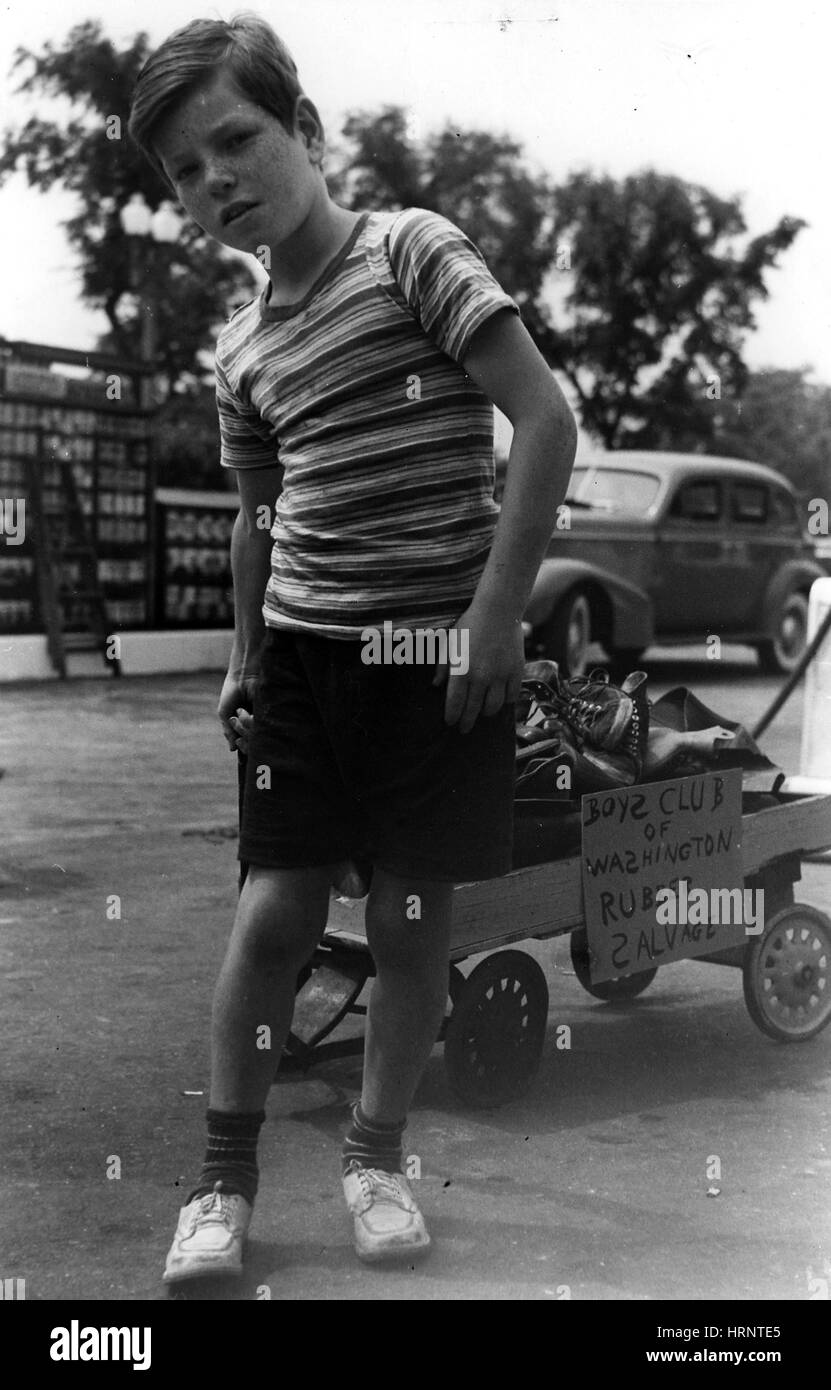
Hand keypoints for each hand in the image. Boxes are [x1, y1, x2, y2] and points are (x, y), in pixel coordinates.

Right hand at [218, 668, 257, 752]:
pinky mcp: (272, 716)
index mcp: (244, 727)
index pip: (245, 745)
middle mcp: (255, 726)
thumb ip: (228, 732)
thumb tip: (232, 750)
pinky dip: (254, 723)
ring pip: (258, 738)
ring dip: (247, 728)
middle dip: (244, 738)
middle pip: (252, 744)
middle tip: (237, 721)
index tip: (240, 748)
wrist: (243, 676)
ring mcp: (264, 721)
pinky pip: (265, 729)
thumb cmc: (232, 693)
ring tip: (240, 711)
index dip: (242, 747)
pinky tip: (249, 711)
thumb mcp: (225, 714)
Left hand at [432, 604, 524, 732]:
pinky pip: (512, 695)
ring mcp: (501, 676)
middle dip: (467, 722)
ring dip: (486, 712)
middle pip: (473, 710)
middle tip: (464, 729)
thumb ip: (442, 666)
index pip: (455, 704)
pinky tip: (501, 699)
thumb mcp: (450, 643)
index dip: (452, 717)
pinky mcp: (516, 672)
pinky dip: (506, 701)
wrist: (499, 611)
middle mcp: (481, 677)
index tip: (450, 722)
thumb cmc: (470, 624)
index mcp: (461, 671)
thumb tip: (436, 685)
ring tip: (482, 712)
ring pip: (494, 707)